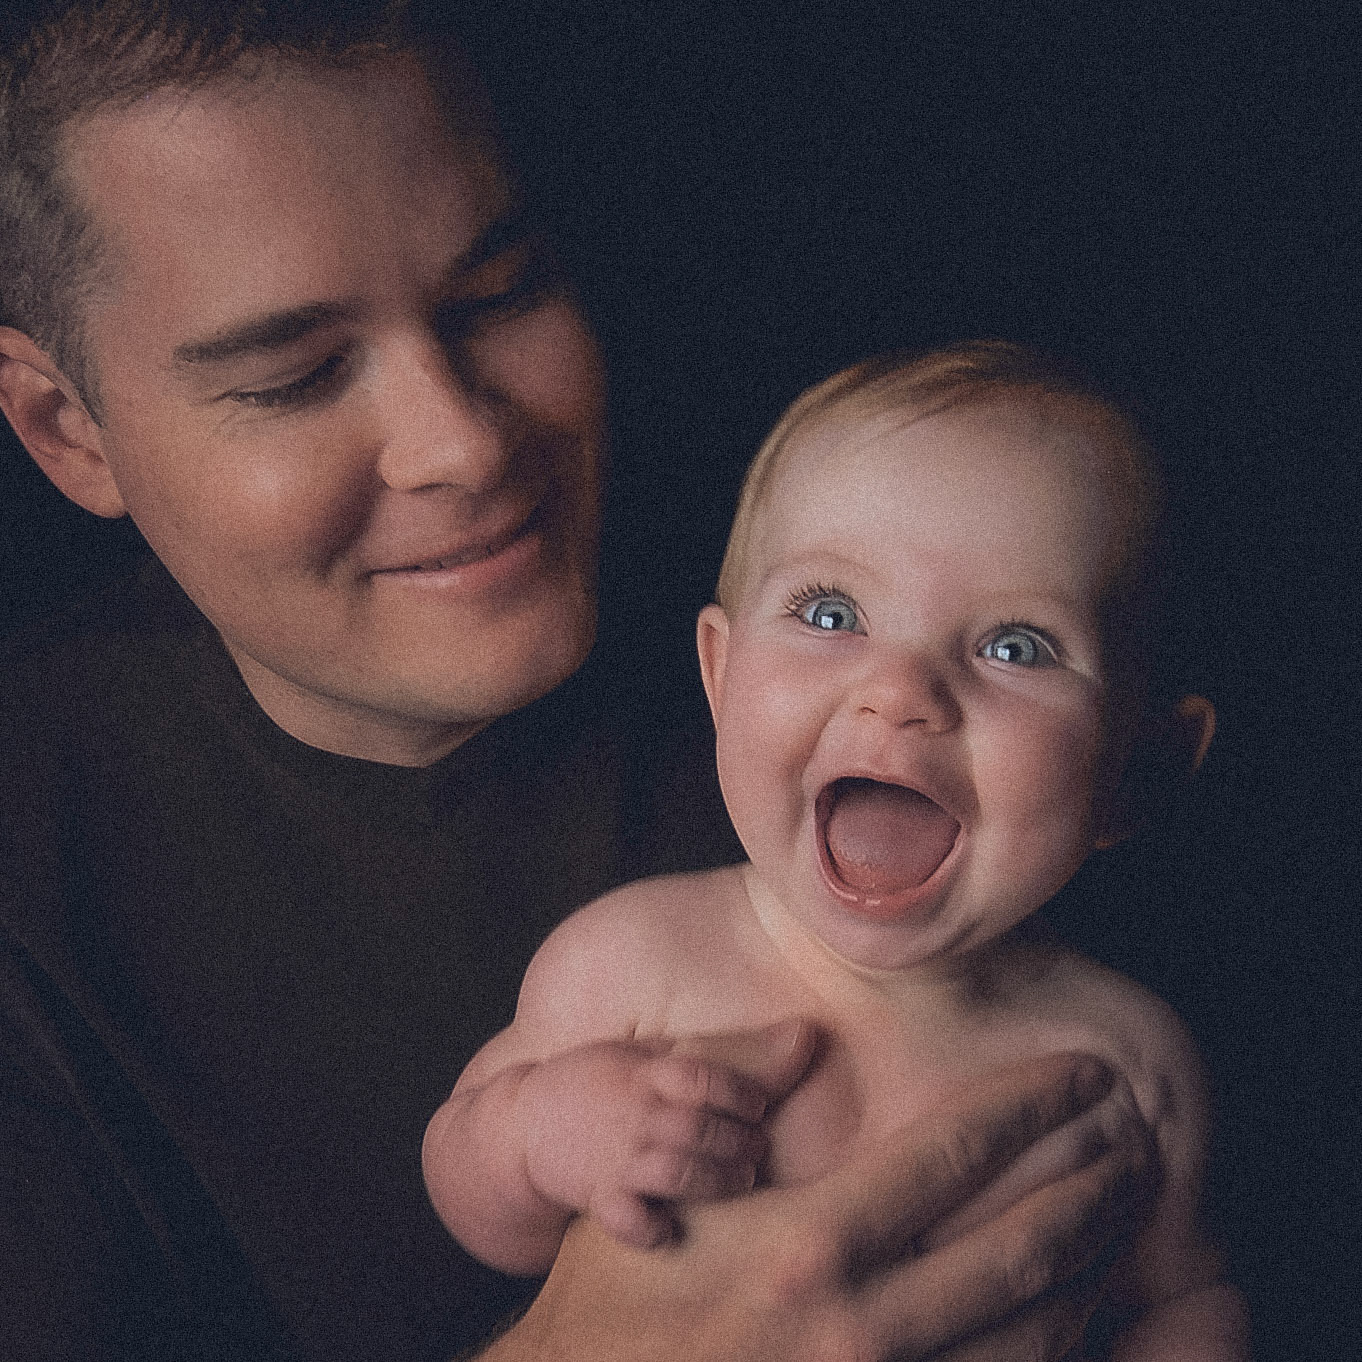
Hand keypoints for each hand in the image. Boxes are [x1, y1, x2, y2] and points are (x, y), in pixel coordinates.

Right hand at [484, 1051, 1155, 1361]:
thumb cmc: (608, 1309)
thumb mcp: (656, 1192)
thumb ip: (731, 1102)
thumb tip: (805, 1039)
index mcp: (805, 1248)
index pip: (948, 1159)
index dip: (1028, 1110)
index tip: (1083, 1078)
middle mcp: (858, 1331)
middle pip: (1017, 1249)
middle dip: (1090, 1188)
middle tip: (1135, 1145)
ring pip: (1029, 1338)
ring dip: (1089, 1272)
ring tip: (1123, 1219)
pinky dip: (1049, 1352)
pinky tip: (1071, 1316)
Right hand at [520, 1020, 816, 1246]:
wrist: (525, 1124)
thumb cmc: (599, 1081)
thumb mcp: (644, 1053)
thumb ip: (711, 1050)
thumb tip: (805, 1032)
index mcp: (645, 1073)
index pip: (699, 1077)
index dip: (738, 1092)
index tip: (759, 1105)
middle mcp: (634, 1114)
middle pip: (696, 1127)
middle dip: (737, 1141)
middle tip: (758, 1148)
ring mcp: (615, 1158)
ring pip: (674, 1172)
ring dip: (714, 1180)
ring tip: (741, 1180)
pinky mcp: (598, 1198)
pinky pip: (628, 1220)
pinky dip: (652, 1228)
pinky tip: (675, 1229)